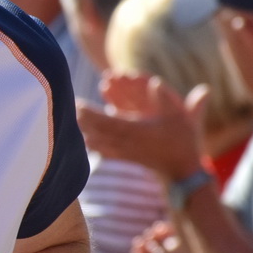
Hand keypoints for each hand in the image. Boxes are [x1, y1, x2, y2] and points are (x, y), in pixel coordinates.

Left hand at [76, 80, 208, 182]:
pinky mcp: (126, 158)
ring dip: (84, 131)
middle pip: (97, 131)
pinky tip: (85, 141)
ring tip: (71, 121)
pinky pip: (104, 152)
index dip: (91, 114)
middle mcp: (127, 143)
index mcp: (137, 132)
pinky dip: (93, 145)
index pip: (107, 122)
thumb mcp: (182, 116)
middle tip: (67, 108)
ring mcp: (125, 153)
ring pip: (98, 142)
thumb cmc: (184, 141)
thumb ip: (167, 98)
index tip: (77, 104)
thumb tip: (154, 80)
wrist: (183, 171)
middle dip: (82, 120)